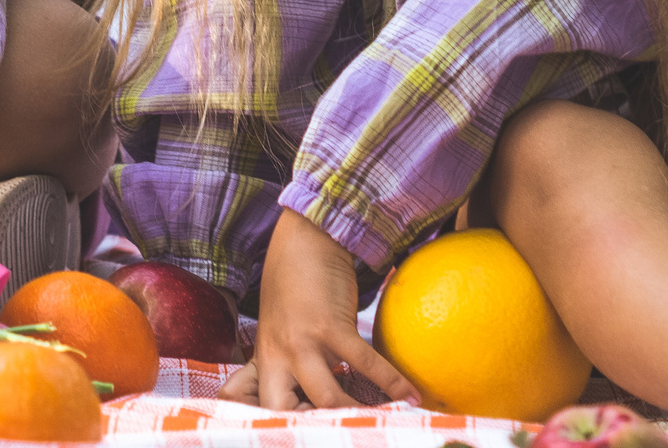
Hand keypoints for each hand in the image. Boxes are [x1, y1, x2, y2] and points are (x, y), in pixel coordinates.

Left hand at [250, 208, 416, 410]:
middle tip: (340, 429)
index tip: (307, 431)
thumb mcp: (277, 326)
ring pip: (326, 397)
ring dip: (355, 413)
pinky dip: (392, 383)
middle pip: (282, 409)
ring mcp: (303, 340)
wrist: (305, 238)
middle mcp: (278, 352)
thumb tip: (298, 393)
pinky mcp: (332, 325)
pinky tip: (411, 396)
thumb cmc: (292, 284)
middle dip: (311, 426)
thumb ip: (281, 359)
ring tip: (379, 421)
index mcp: (265, 356)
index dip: (277, 424)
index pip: (257, 404)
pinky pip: (366, 364)